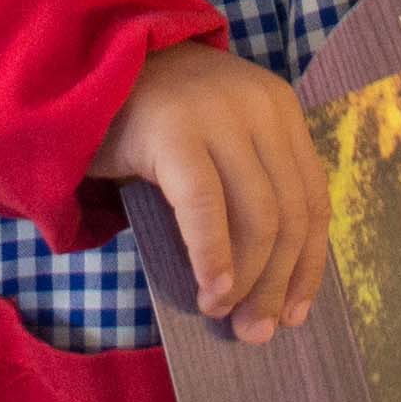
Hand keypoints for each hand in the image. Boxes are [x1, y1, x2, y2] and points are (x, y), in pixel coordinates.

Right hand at [90, 42, 326, 345]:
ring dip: (244, 278)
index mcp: (279, 109)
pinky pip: (206, 206)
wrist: (88, 70)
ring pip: (257, 214)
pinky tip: (209, 290)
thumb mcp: (219, 143)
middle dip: (277, 282)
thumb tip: (272, 283)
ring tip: (222, 314)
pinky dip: (212, 256)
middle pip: (289, 212)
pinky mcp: (176, 129)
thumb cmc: (154, 122)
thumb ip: (249, 187)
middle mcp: (259, 106)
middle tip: (256, 331)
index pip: (312, 197)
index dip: (308, 264)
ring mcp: (219, 114)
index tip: (295, 313)